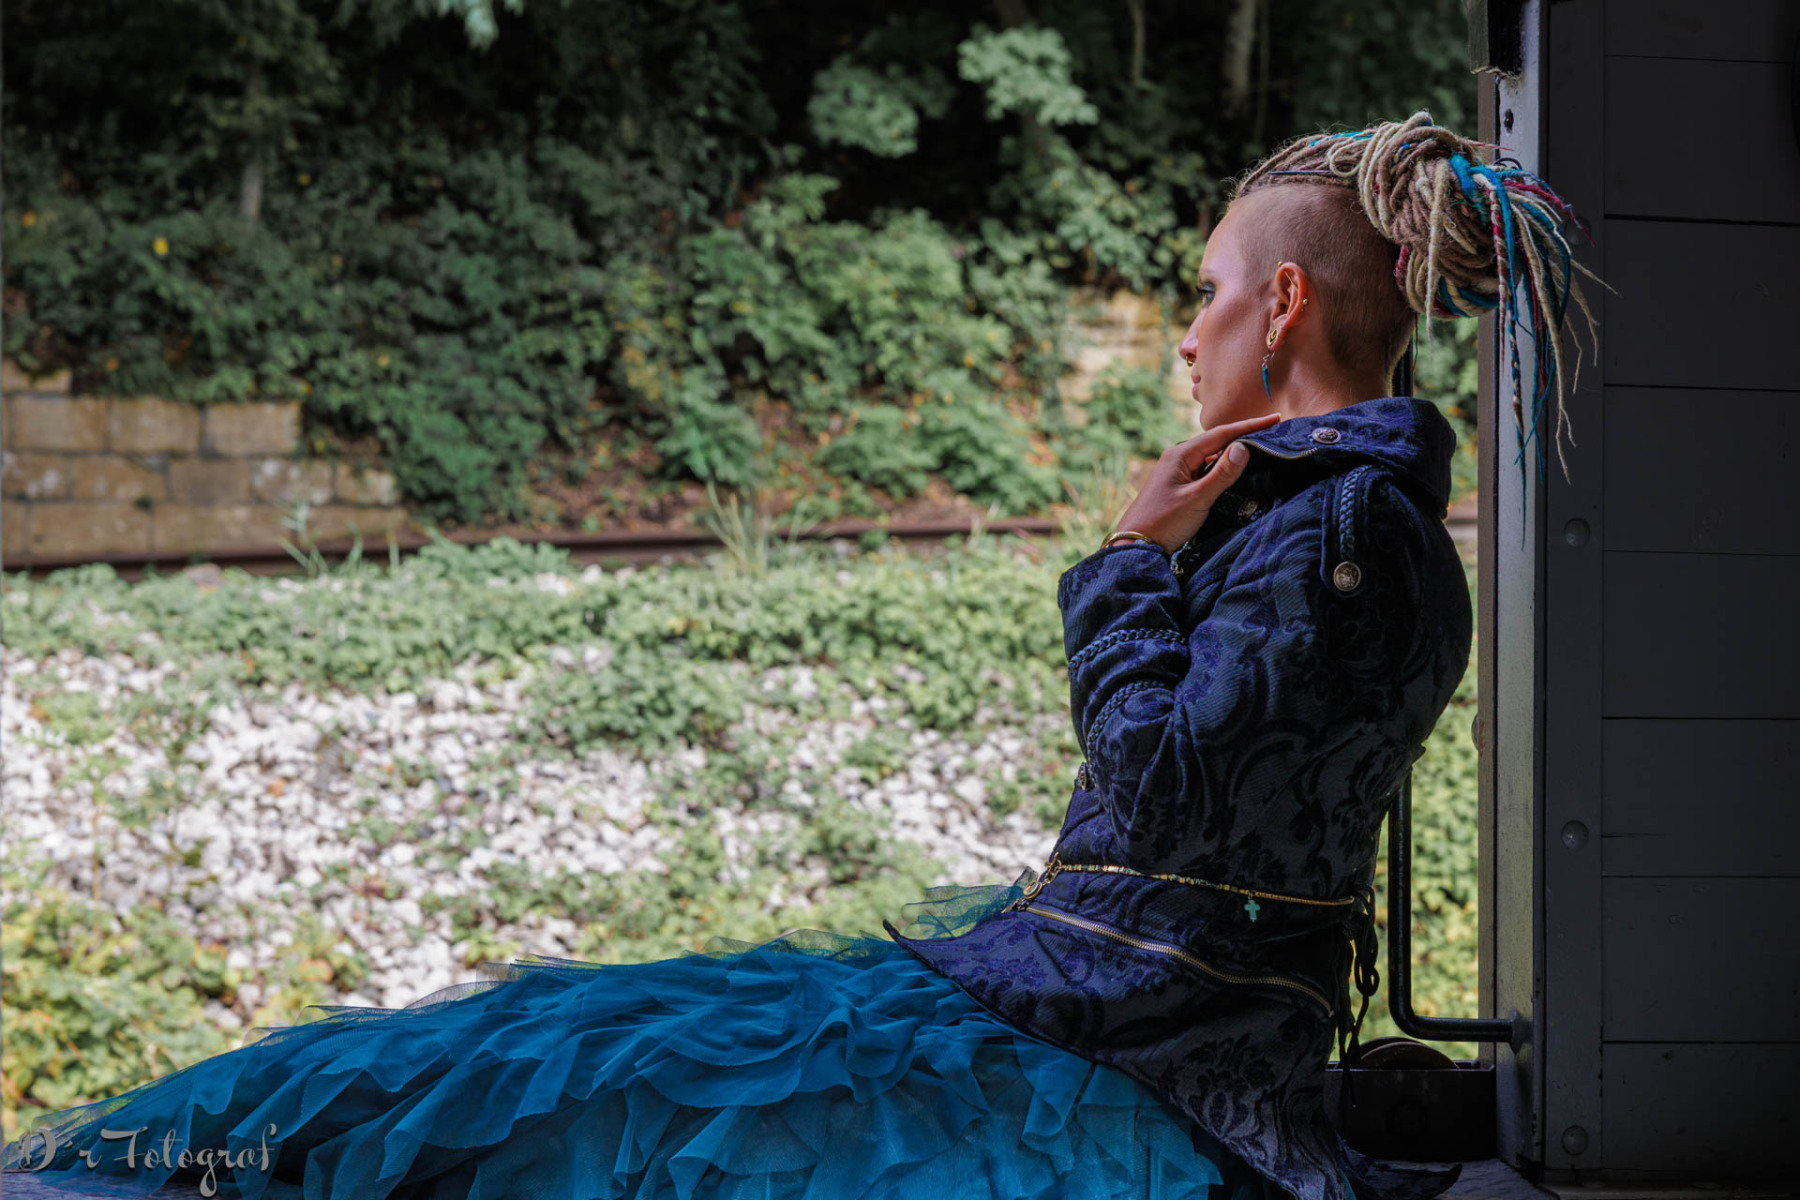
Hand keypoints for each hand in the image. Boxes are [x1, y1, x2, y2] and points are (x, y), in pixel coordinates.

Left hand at [1113, 413, 1283, 552]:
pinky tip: (1236, 470)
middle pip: (1217, 441)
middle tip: (1273, 430)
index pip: (1221, 434)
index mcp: (1181, 454)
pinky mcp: (1178, 484)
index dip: (1249, 426)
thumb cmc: (1164, 522)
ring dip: (1234, 452)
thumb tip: (1243, 447)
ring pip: (1211, 456)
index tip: (1274, 419)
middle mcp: (1178, 456)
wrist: (1135, 545)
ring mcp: (1177, 470)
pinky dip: (1222, 468)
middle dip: (1244, 435)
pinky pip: (1205, 469)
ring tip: (1261, 447)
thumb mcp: (1197, 499)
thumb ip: (1221, 474)